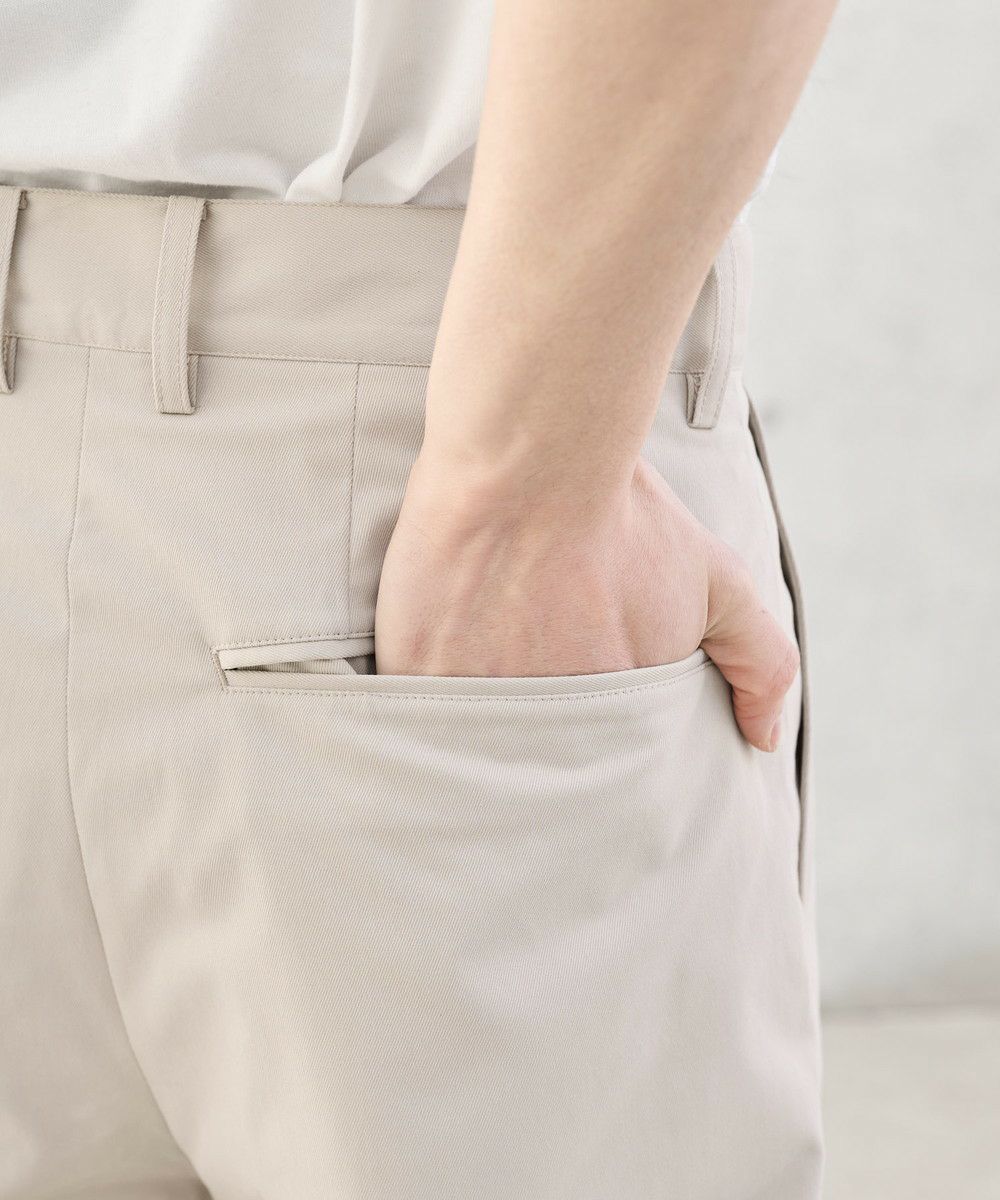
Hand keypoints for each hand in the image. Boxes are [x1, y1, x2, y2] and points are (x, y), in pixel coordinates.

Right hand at [375, 453, 798, 751]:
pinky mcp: (414, 676)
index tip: (571, 702)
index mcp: (616, 717)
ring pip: (472, 748)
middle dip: (528, 743)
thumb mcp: (718, 584)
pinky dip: (420, 704)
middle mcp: (550, 726)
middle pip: (534, 766)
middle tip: (519, 674)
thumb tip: (765, 742)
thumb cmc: (623, 516)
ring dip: (472, 728)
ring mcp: (478, 706)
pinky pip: (414, 718)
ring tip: (473, 666)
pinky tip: (430, 659)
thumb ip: (761, 664)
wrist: (532, 458)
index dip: (584, 736)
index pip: (599, 767)